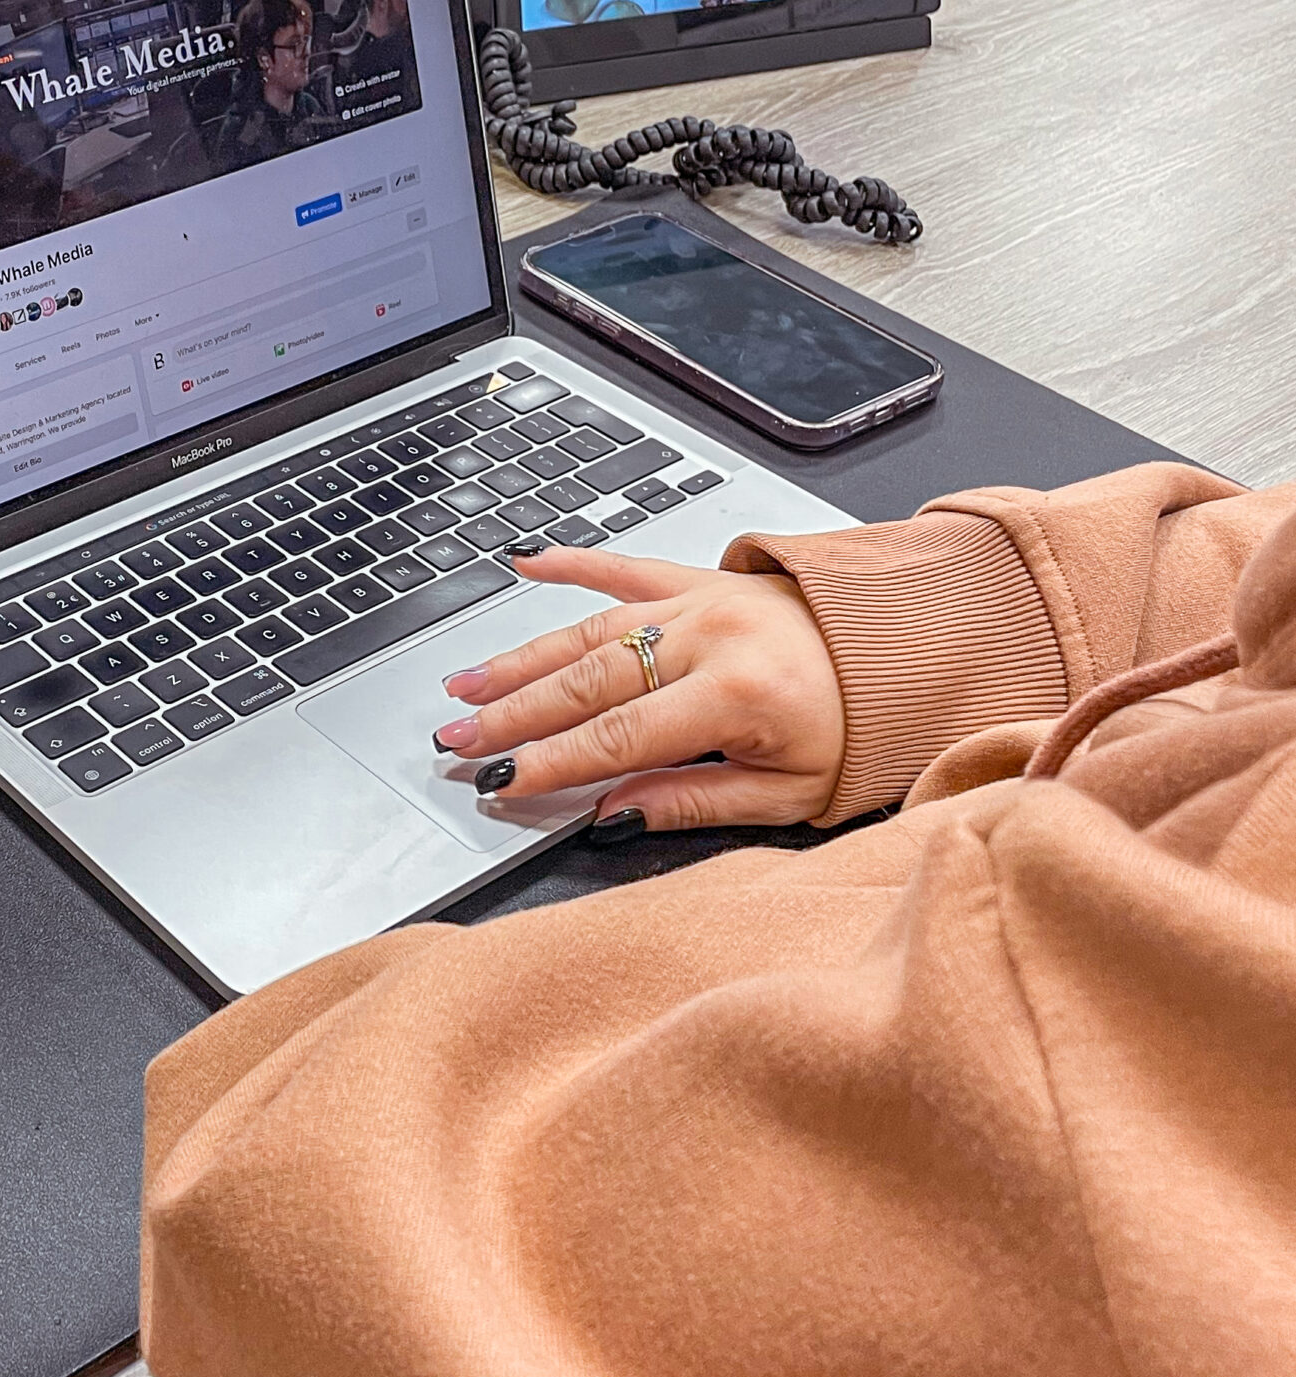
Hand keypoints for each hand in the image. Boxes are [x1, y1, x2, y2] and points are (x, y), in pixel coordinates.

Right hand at [431, 543, 844, 829]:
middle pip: (589, 681)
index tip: (502, 783)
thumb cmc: (865, 727)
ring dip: (521, 658)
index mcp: (738, 693)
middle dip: (514, 715)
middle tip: (458, 742)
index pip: (619, 736)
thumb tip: (612, 814)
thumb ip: (695, 802)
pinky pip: (627, 566)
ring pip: (592, 628)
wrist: (917, 650)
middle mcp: (714, 635)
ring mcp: (705, 598)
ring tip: (466, 688)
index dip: (553, 763)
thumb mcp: (791, 796)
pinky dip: (572, 563)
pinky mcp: (704, 578)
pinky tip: (524, 562)